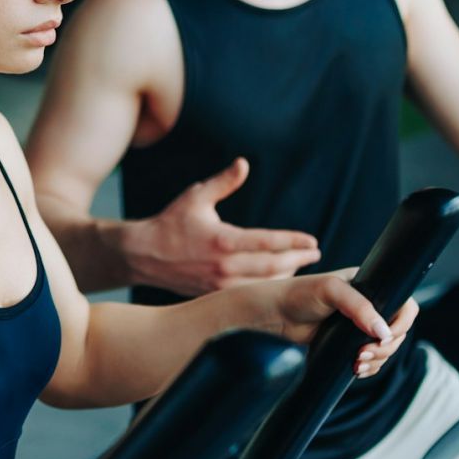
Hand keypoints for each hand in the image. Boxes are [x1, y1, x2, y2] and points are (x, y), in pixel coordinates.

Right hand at [127, 157, 320, 295]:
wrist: (143, 255)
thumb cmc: (170, 222)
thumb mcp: (196, 196)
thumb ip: (223, 182)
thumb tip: (244, 164)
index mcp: (222, 240)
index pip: (268, 242)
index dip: (294, 242)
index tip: (313, 241)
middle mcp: (224, 266)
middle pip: (273, 267)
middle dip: (298, 260)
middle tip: (315, 253)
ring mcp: (219, 284)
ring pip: (264, 284)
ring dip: (286, 275)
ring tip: (301, 264)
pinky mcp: (214, 294)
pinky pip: (249, 294)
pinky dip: (267, 287)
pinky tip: (278, 279)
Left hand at [254, 268, 418, 377]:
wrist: (276, 312)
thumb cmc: (300, 293)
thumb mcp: (331, 291)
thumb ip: (359, 307)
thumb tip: (384, 332)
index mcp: (372, 286)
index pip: (405, 305)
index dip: (401, 325)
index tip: (384, 338)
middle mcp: (371, 306)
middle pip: (398, 332)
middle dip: (385, 348)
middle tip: (362, 354)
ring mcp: (361, 325)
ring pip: (386, 349)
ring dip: (378, 360)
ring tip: (356, 364)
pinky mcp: (350, 342)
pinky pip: (372, 359)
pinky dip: (369, 367)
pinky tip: (356, 370)